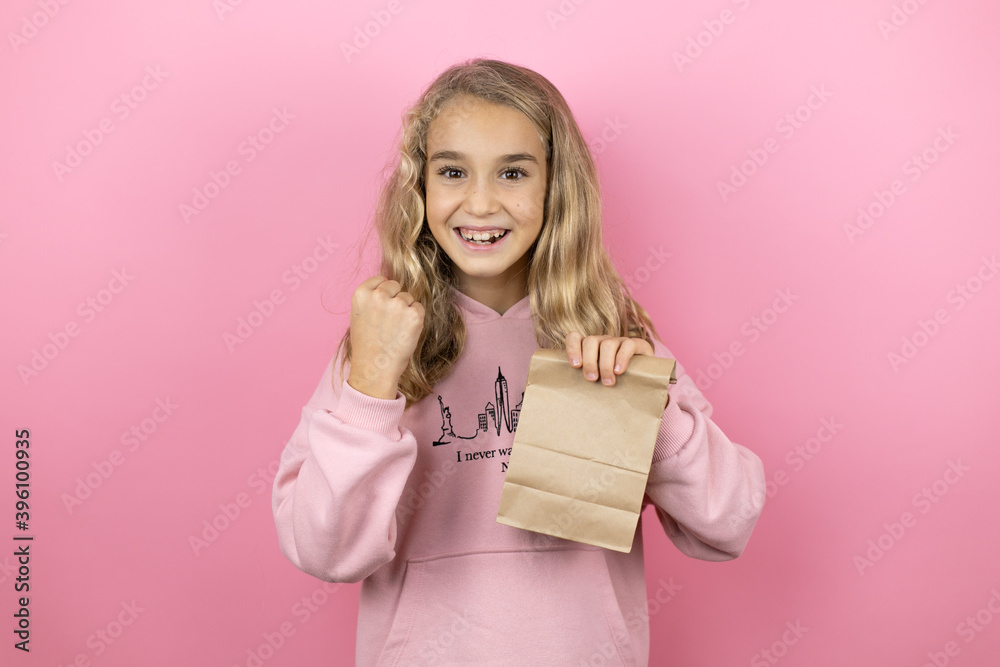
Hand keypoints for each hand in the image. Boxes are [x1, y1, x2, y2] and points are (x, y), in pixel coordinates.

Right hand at [346, 276, 424, 398]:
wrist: (375, 367)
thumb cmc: (367, 344)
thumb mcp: (360, 315)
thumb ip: (371, 298)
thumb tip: (388, 282)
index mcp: (361, 293)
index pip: (380, 280)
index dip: (383, 294)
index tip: (380, 310)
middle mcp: (379, 295)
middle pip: (395, 286)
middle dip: (395, 299)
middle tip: (388, 322)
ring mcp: (398, 304)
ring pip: (408, 297)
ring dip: (406, 310)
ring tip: (395, 330)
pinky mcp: (414, 314)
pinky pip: (419, 308)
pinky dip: (416, 319)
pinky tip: (405, 333)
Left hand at [564, 332, 653, 386]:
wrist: (645, 382)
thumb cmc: (615, 385)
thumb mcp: (597, 381)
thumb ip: (586, 381)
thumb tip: (570, 395)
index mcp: (590, 348)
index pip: (575, 338)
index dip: (572, 348)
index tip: (575, 366)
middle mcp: (603, 341)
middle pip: (591, 341)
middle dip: (589, 361)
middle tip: (591, 379)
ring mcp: (620, 341)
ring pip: (607, 344)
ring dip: (605, 365)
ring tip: (608, 382)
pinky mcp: (637, 344)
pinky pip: (627, 345)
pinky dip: (622, 358)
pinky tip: (619, 371)